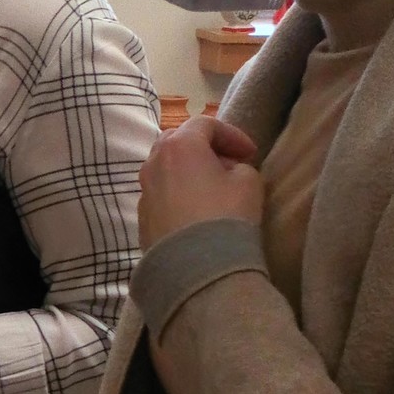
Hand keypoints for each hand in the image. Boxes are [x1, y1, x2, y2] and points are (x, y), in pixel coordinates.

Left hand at [138, 116, 262, 249]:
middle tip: (229, 164)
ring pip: (166, 169)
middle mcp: (153, 163)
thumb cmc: (226, 216)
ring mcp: (143, 191)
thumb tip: (227, 171)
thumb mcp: (248, 182)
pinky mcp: (142, 218)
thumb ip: (240, 167)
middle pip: (177, 142)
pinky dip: (178, 194)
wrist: (197, 268)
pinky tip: (196, 212)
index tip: (251, 153)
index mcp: (179, 146)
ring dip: (189, 171)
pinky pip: (161, 195)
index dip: (232, 135)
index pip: (205, 124)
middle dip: (205, 148)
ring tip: (213, 189)